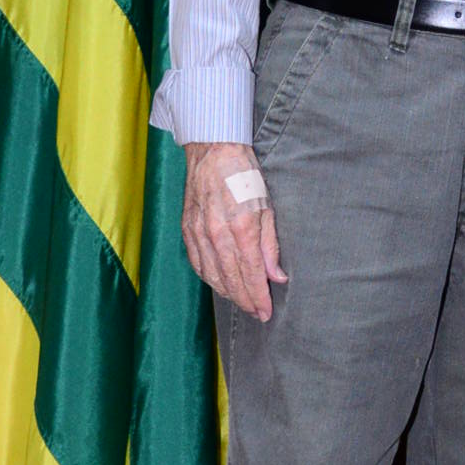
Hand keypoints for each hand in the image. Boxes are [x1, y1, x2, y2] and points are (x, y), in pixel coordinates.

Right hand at [181, 141, 287, 321]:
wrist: (213, 150)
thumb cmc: (244, 175)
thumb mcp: (267, 206)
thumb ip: (270, 244)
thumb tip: (277, 276)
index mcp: (241, 227)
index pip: (252, 273)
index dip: (259, 296)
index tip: (266, 312)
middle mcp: (217, 234)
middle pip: (231, 279)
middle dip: (246, 300)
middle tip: (257, 314)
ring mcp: (198, 233)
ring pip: (212, 275)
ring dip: (227, 293)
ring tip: (242, 303)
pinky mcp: (187, 229)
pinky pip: (197, 263)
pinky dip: (209, 278)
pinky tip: (219, 285)